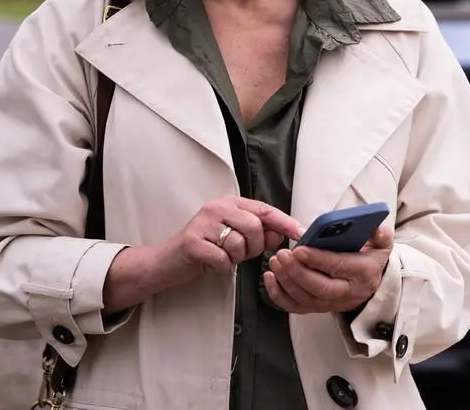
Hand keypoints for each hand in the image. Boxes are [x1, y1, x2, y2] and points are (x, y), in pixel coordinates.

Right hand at [163, 197, 304, 279]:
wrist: (168, 261)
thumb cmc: (206, 248)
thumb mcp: (235, 237)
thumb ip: (259, 234)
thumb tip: (281, 234)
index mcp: (230, 203)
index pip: (265, 210)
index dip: (285, 222)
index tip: (301, 233)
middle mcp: (217, 207)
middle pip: (254, 226)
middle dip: (255, 246)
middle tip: (243, 253)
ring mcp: (203, 223)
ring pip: (239, 243)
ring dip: (237, 257)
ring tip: (225, 256)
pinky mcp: (193, 242)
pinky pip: (223, 258)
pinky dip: (222, 266)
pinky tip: (214, 263)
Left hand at [263, 226, 393, 314]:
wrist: (371, 285)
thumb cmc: (370, 260)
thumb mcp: (382, 245)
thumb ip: (381, 235)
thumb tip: (376, 228)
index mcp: (362, 273)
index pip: (339, 267)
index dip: (318, 260)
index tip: (300, 249)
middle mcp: (346, 292)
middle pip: (320, 288)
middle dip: (298, 272)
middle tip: (283, 255)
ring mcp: (331, 303)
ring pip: (305, 299)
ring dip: (286, 281)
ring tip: (275, 261)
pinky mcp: (318, 308)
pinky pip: (295, 307)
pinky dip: (279, 295)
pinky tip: (270, 277)